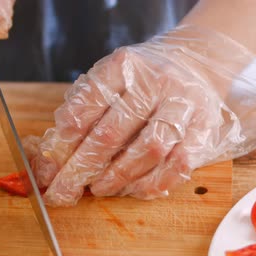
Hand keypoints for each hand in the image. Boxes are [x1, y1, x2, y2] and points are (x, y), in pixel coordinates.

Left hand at [25, 25, 255, 206]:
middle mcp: (155, 82)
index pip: (88, 103)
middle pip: (112, 132)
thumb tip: (51, 158)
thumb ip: (80, 112)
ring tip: (99, 188)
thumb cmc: (140, 81)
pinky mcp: (204, 128)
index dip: (67, 137)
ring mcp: (183, 105)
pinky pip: (179, 164)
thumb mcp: (108, 81)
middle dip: (82, 168)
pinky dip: (153, 182)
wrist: (195, 64)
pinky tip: (134, 189)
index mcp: (123, 66)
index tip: (51, 162)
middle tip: (63, 190)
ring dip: (119, 176)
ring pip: (149, 149)